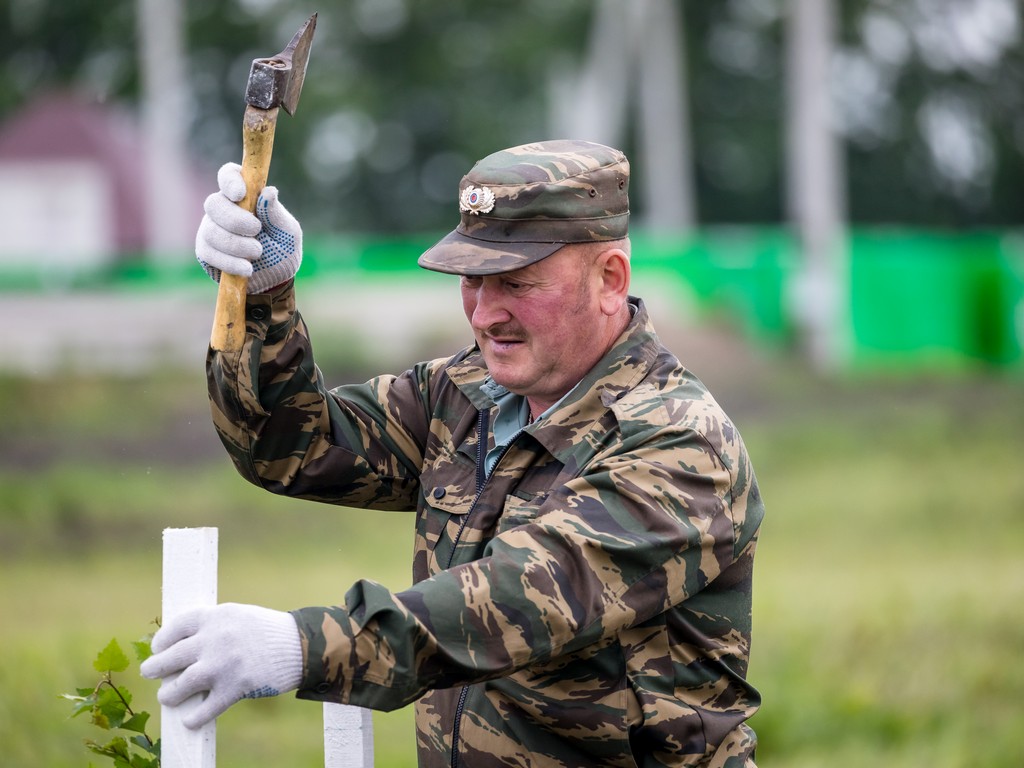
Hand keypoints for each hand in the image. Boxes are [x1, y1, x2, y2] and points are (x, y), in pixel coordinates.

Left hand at [139, 602, 302, 728]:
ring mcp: (224, 665)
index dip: (162, 640)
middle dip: (156, 668)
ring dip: (170, 694)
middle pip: (171, 656)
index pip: (177, 626)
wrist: (303, 645)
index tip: (159, 648)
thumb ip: (214, 627)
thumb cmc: (270, 631)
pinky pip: (205, 708)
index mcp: (217, 616)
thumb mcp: (239, 617)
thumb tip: (184, 647)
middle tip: (150, 672)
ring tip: (167, 696)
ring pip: (182, 684)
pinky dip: (194, 717)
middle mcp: (216, 639)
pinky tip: (190, 719)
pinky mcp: (236, 687)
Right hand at [195, 162, 303, 293]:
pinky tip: (247, 269)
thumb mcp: (288, 232)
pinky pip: (209, 252)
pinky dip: (229, 262)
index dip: (230, 180)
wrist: (275, 279)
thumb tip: (269, 191)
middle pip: (214, 204)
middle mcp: (224, 208)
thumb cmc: (283, 249)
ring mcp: (212, 229)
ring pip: (211, 231)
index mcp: (245, 196)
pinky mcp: (206, 251)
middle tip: (257, 231)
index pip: (228, 175)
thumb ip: (277, 214)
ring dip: (236, 244)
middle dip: (235, 220)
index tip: (240, 194)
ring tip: (258, 253)